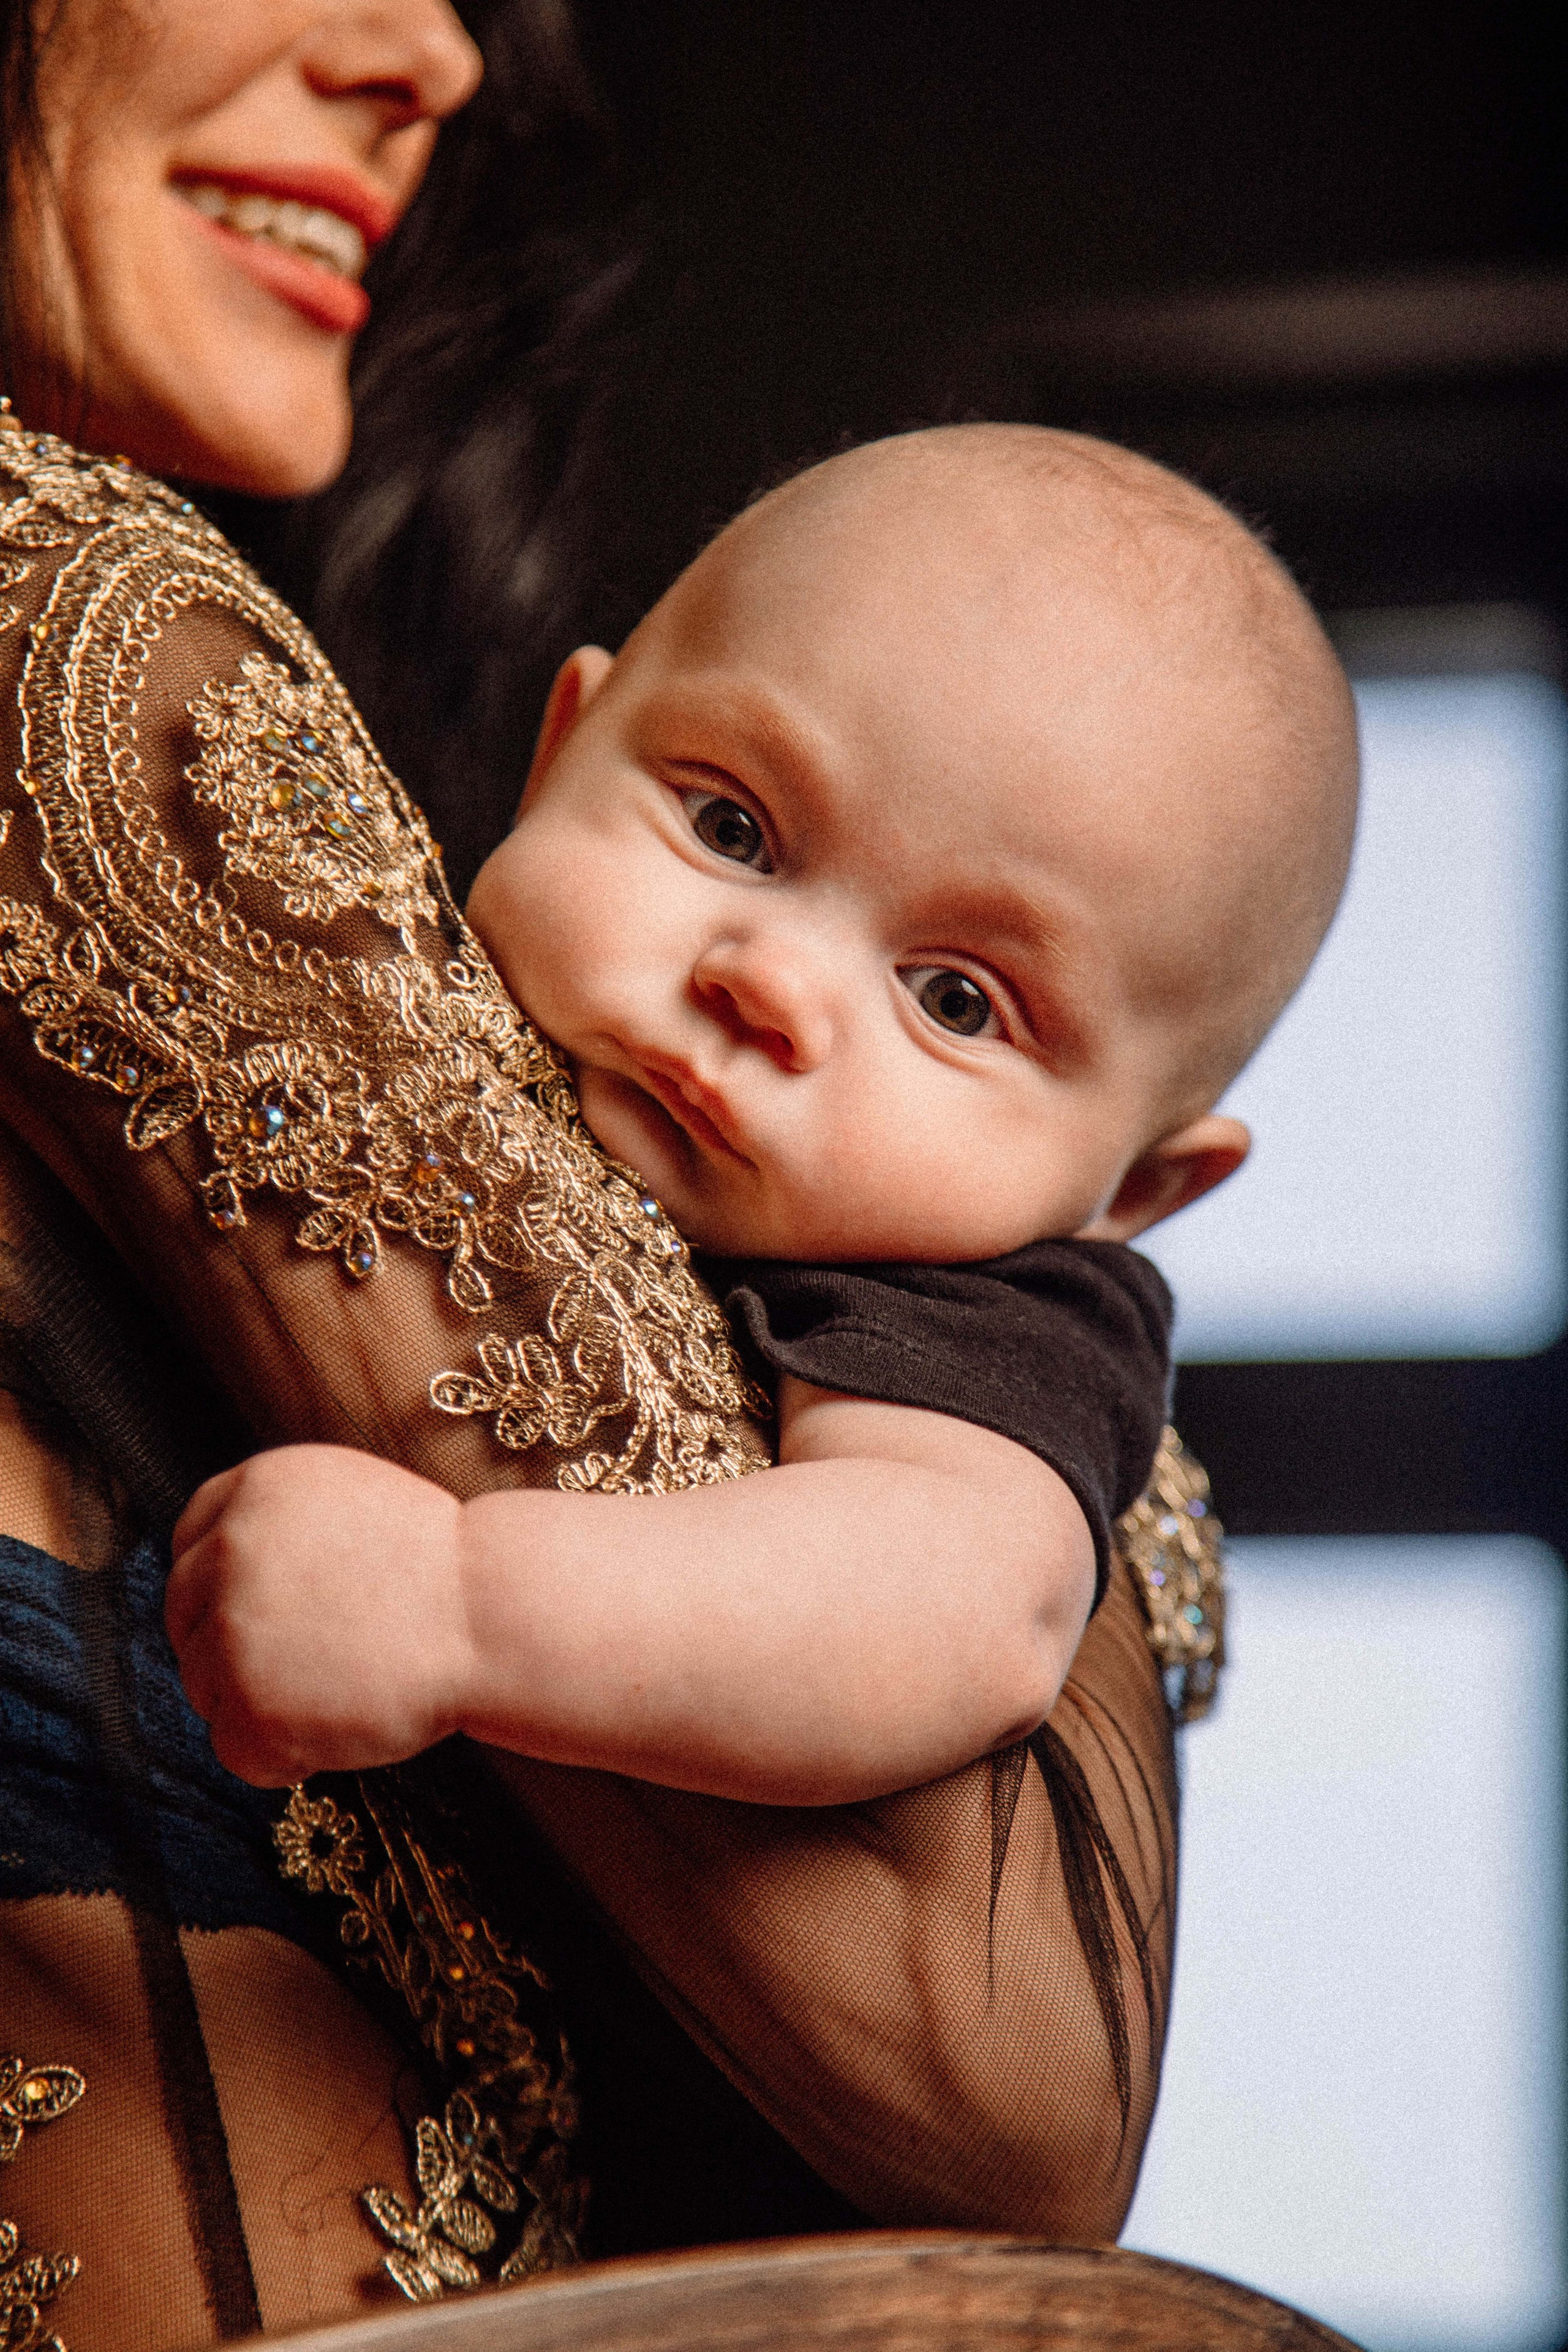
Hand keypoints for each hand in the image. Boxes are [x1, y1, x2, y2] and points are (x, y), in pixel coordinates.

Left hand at [167, 1445, 472, 1785]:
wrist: (497, 1617)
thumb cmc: (444, 1569)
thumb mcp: (350, 1503)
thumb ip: (278, 1526)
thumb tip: (216, 1574)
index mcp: (256, 1489)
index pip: (188, 1542)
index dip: (215, 1586)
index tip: (250, 1613)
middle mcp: (229, 1550)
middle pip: (185, 1619)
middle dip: (232, 1649)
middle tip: (309, 1666)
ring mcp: (233, 1631)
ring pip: (205, 1688)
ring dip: (260, 1702)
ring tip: (342, 1691)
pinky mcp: (250, 1707)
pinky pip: (232, 1749)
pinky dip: (280, 1756)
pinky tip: (339, 1729)